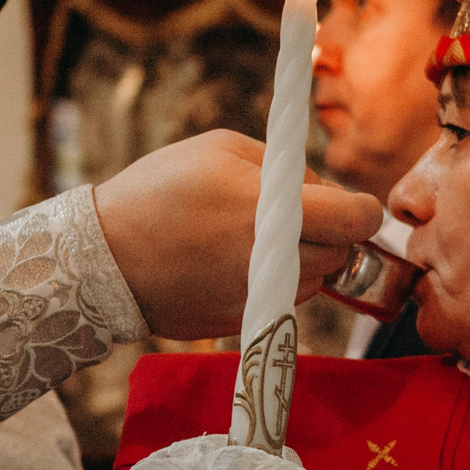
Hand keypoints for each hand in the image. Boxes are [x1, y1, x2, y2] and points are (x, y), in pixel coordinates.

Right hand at [93, 131, 383, 339]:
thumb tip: (321, 189)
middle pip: (340, 253)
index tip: (354, 204)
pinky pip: (282, 300)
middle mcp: (273, 262)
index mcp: (271, 212)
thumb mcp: (220, 148)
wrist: (104, 258)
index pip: (355, 219)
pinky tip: (235, 261)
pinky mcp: (243, 322)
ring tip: (258, 236)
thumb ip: (283, 164)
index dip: (365, 209)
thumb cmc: (158, 190)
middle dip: (331, 232)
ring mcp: (259, 298)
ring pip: (315, 280)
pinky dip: (275, 281)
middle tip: (300, 214)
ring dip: (305, 258)